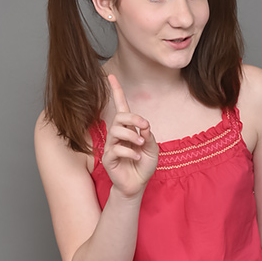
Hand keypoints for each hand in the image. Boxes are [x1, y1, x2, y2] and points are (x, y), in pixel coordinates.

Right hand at [102, 74, 159, 196]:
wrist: (137, 185)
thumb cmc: (143, 165)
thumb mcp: (152, 149)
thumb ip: (148, 136)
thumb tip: (143, 127)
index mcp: (128, 129)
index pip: (121, 107)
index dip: (116, 91)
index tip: (111, 76)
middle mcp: (117, 134)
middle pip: (120, 116)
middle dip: (134, 118)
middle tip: (146, 127)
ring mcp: (111, 145)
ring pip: (116, 130)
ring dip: (132, 135)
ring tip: (141, 145)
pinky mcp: (108, 158)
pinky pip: (116, 149)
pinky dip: (129, 151)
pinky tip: (136, 157)